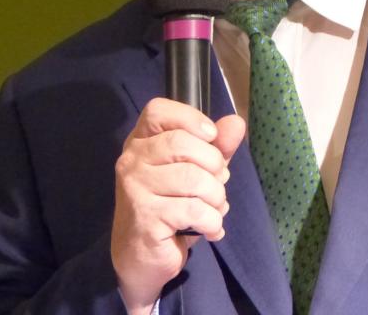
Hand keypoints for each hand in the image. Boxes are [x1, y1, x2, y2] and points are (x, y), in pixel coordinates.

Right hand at [111, 99, 245, 314]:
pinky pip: (194, 210)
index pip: (157, 110)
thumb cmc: (170, 206)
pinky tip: (210, 229)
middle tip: (217, 184)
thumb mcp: (197, 171)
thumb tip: (236, 122)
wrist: (141, 258)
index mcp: (141, 142)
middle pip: (183, 143)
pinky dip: (212, 221)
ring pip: (193, 178)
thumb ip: (216, 147)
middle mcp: (132, 160)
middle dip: (214, 165)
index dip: (190, 117)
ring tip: (215, 209)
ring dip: (217, 197)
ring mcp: (134, 189)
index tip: (211, 137)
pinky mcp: (145, 218)